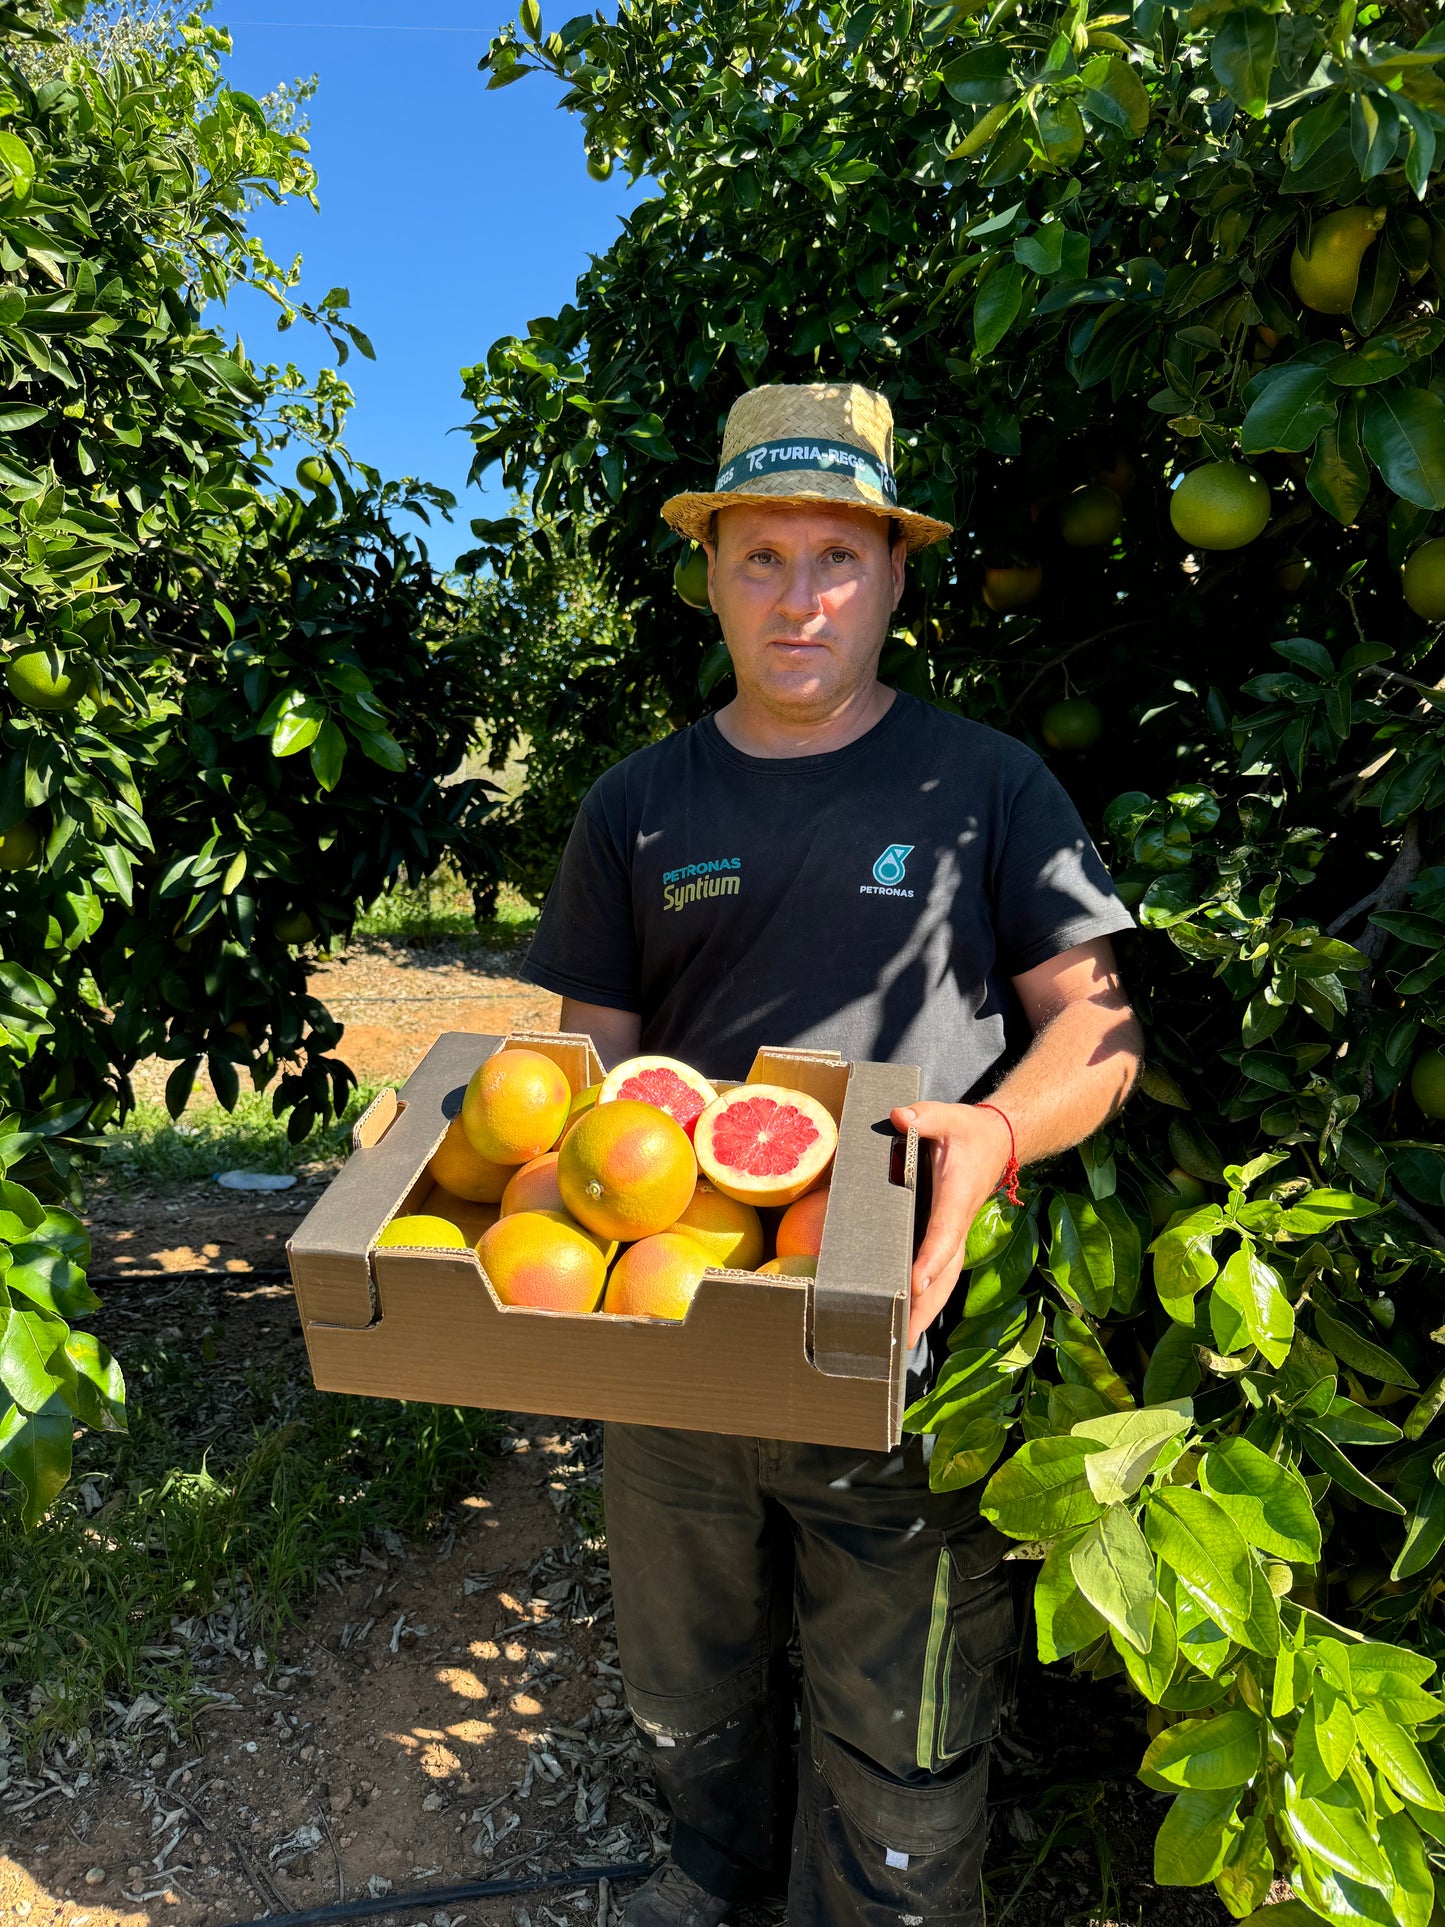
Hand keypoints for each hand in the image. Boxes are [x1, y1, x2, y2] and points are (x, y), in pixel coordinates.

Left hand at [889, 1102, 1013, 1346]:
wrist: (1000, 1140)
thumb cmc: (969, 1131)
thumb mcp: (947, 1115)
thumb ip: (925, 1115)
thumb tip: (900, 1117)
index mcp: (957, 1197)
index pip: (944, 1233)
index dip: (931, 1259)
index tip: (915, 1284)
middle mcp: (959, 1223)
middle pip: (946, 1272)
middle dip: (927, 1304)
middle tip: (904, 1336)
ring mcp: (957, 1234)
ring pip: (945, 1279)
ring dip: (926, 1309)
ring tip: (903, 1340)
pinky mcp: (950, 1236)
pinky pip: (940, 1272)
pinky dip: (927, 1297)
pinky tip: (909, 1318)